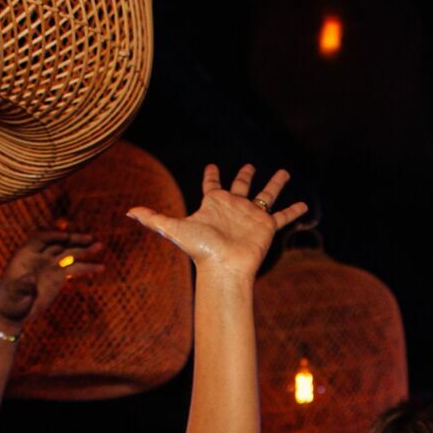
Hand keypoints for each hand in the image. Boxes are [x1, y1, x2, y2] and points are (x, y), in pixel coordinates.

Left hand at [0, 231, 105, 333]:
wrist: (13, 311)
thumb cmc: (9, 302)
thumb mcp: (14, 294)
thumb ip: (22, 286)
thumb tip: (31, 279)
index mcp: (26, 255)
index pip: (41, 239)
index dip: (53, 236)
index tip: (65, 237)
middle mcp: (40, 257)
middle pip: (58, 243)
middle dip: (73, 240)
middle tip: (90, 239)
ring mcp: (50, 266)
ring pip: (69, 253)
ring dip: (84, 249)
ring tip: (99, 246)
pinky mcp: (59, 277)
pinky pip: (74, 268)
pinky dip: (87, 267)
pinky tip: (100, 267)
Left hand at [127, 164, 307, 279]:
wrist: (223, 268)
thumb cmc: (200, 250)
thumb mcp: (173, 228)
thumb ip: (153, 218)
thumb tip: (128, 212)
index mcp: (214, 204)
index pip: (212, 184)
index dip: (211, 175)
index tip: (212, 166)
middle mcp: (234, 207)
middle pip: (242, 185)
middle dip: (245, 174)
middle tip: (250, 165)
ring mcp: (251, 216)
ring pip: (266, 195)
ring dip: (276, 184)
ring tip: (285, 173)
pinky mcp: (266, 227)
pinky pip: (282, 215)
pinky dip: (294, 210)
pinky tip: (304, 204)